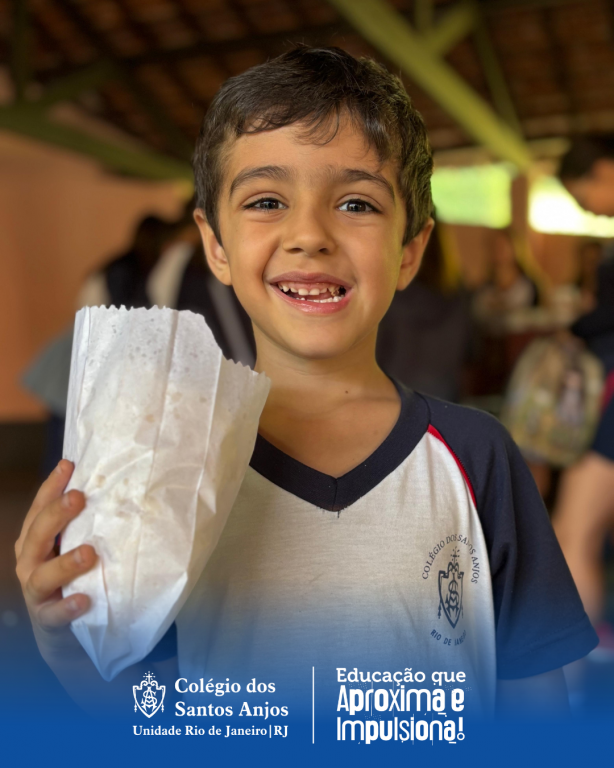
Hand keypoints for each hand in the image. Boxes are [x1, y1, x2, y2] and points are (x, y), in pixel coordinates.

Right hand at [15, 460, 96, 662]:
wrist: (64, 631)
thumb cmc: (73, 577)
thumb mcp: (73, 545)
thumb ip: (84, 523)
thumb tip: (113, 486)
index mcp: (36, 541)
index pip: (39, 509)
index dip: (51, 487)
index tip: (68, 465)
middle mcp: (30, 563)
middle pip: (37, 535)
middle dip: (56, 514)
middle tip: (78, 497)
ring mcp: (36, 593)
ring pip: (43, 576)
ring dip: (65, 563)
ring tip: (89, 553)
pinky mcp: (47, 620)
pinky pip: (54, 615)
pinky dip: (68, 607)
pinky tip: (84, 600)